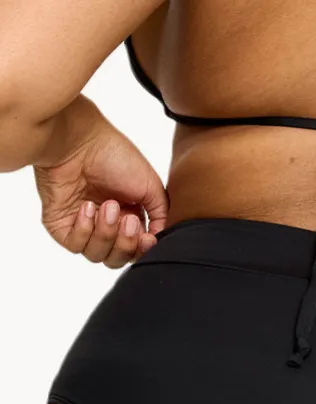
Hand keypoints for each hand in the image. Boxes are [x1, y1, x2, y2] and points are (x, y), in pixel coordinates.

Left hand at [33, 105, 168, 268]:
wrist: (79, 140)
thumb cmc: (114, 155)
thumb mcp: (151, 186)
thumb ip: (162, 216)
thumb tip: (159, 239)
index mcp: (127, 217)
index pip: (136, 250)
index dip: (142, 249)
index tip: (148, 237)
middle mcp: (105, 225)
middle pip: (117, 259)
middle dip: (125, 244)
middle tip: (127, 220)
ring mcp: (82, 226)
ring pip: (97, 255)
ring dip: (106, 233)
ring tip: (107, 206)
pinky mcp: (61, 226)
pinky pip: (75, 246)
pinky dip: (84, 230)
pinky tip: (86, 206)